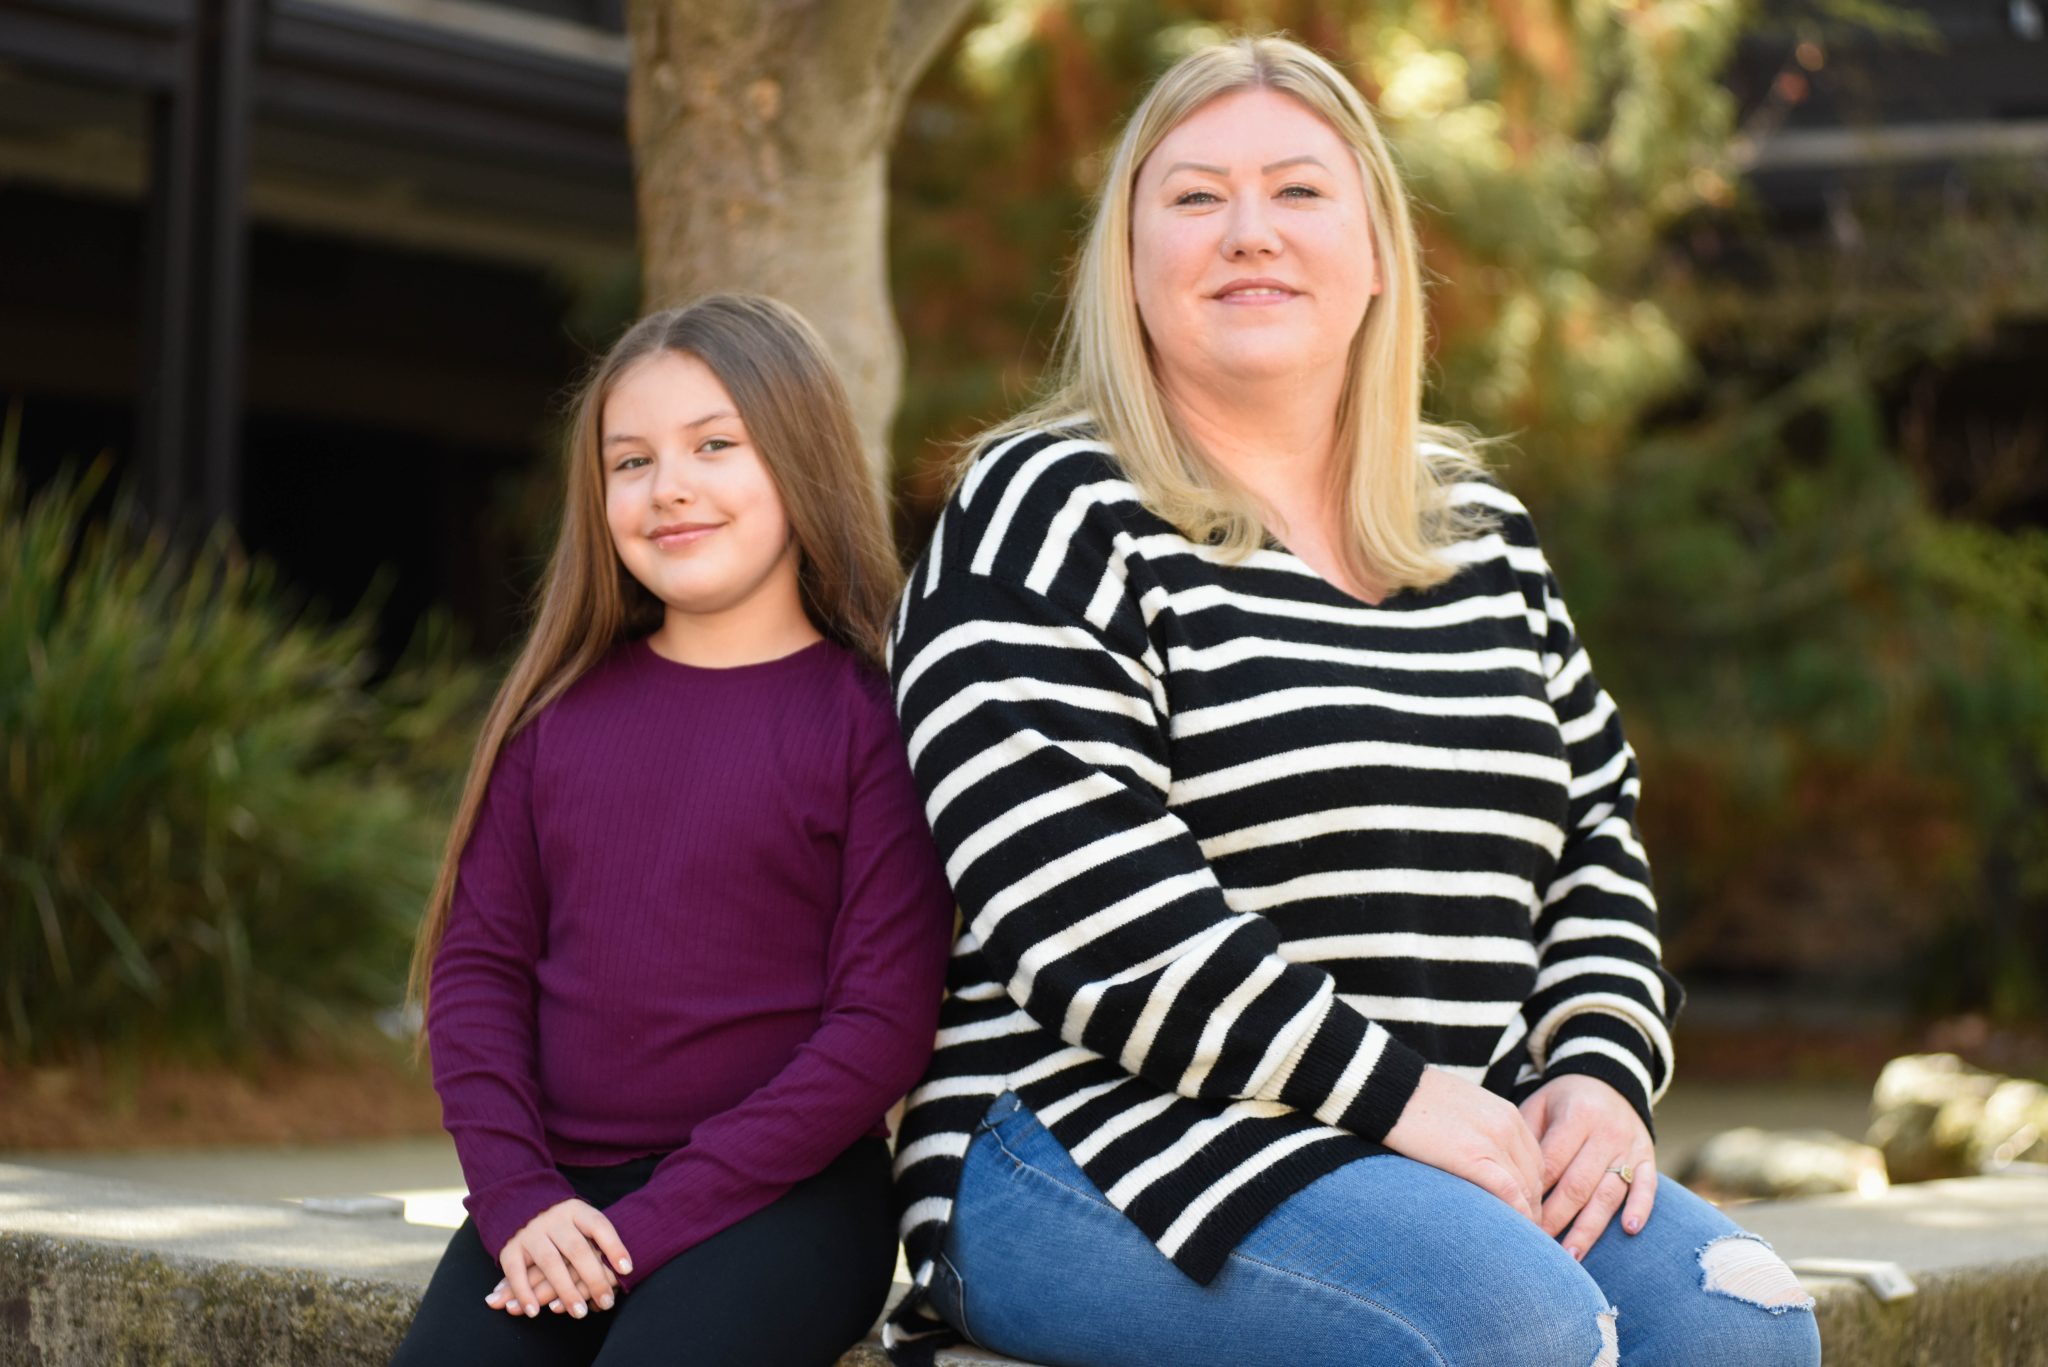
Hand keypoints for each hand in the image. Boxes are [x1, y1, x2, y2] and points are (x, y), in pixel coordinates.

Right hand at [487, 1199, 630, 1318]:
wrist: (518, 1202)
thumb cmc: (562, 1224)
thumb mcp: (580, 1221)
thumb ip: (597, 1242)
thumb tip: (624, 1272)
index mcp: (576, 1211)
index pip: (599, 1225)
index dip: (614, 1246)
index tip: (627, 1270)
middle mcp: (554, 1220)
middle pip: (577, 1249)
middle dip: (593, 1278)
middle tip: (606, 1302)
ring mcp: (531, 1233)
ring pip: (550, 1262)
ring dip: (565, 1290)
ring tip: (579, 1313)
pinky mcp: (510, 1248)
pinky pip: (516, 1272)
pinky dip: (524, 1293)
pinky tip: (535, 1311)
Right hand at [1383, 1066, 1545, 1221]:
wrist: (1389, 1087)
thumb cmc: (1416, 1100)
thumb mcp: (1462, 1109)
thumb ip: (1480, 1131)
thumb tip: (1478, 1161)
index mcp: (1507, 1113)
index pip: (1535, 1162)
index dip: (1531, 1192)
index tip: (1521, 1214)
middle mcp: (1508, 1125)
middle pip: (1534, 1178)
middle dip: (1532, 1209)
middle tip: (1520, 1236)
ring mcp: (1493, 1140)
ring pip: (1525, 1188)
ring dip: (1525, 1217)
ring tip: (1513, 1241)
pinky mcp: (1472, 1156)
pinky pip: (1509, 1192)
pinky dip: (1516, 1214)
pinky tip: (1509, 1232)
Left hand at [1520, 1074, 1657, 1259]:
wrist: (1608, 1081)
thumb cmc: (1563, 1102)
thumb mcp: (1540, 1106)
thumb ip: (1526, 1138)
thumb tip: (1507, 1180)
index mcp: (1577, 1115)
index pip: (1553, 1162)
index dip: (1534, 1193)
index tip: (1516, 1220)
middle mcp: (1606, 1131)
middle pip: (1578, 1184)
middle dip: (1556, 1218)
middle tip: (1537, 1248)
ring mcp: (1630, 1146)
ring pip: (1609, 1193)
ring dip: (1590, 1227)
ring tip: (1571, 1257)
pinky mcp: (1648, 1158)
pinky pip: (1648, 1186)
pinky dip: (1640, 1208)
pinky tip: (1629, 1230)